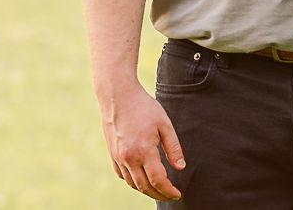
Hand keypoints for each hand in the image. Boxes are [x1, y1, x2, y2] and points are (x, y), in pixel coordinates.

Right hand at [99, 85, 184, 200]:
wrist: (117, 96)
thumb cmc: (143, 107)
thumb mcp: (164, 124)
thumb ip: (173, 147)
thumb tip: (180, 167)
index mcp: (143, 151)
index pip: (158, 180)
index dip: (168, 191)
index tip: (177, 194)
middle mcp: (128, 158)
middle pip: (144, 187)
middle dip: (159, 194)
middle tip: (170, 195)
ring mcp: (118, 157)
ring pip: (132, 184)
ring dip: (146, 190)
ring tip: (158, 190)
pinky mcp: (112, 154)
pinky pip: (122, 175)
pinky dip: (133, 182)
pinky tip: (141, 179)